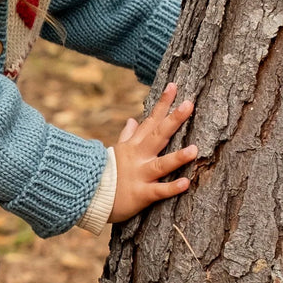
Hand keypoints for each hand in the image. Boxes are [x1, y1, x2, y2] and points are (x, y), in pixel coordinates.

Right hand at [110, 83, 198, 222]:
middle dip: (173, 120)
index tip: (174, 87)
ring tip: (195, 149)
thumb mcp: (115, 151)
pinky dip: (171, 188)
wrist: (87, 195)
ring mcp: (140, 175)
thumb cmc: (104, 173)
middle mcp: (138, 157)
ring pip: (161, 165)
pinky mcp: (141, 194)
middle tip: (188, 104)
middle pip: (158, 135)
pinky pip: (158, 191)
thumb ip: (127, 136)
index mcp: (133, 146)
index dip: (162, 104)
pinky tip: (186, 183)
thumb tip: (132, 120)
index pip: (151, 121)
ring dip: (177, 157)